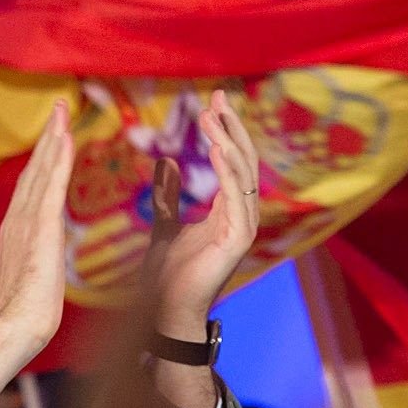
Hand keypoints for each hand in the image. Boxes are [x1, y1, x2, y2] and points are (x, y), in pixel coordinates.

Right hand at [0, 98, 76, 398]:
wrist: (17, 324)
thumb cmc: (30, 309)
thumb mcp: (37, 272)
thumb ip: (40, 251)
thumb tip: (49, 246)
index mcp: (17, 227)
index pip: (33, 184)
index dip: (43, 156)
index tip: (54, 132)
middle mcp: (18, 217)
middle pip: (34, 168)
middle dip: (47, 136)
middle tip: (58, 107)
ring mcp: (27, 219)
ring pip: (41, 169)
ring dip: (52, 137)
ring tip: (61, 111)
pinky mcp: (40, 226)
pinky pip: (50, 185)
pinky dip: (57, 158)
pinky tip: (64, 137)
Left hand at [161, 91, 261, 335]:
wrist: (165, 310)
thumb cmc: (167, 274)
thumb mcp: (164, 222)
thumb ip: (168, 194)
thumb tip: (168, 161)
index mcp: (228, 210)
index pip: (232, 160)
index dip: (224, 130)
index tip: (211, 101)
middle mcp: (242, 216)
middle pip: (243, 161)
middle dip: (231, 127)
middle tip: (217, 97)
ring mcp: (244, 228)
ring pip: (243, 174)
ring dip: (227, 142)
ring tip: (211, 116)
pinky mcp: (238, 239)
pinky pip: (238, 198)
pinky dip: (228, 172)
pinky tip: (217, 149)